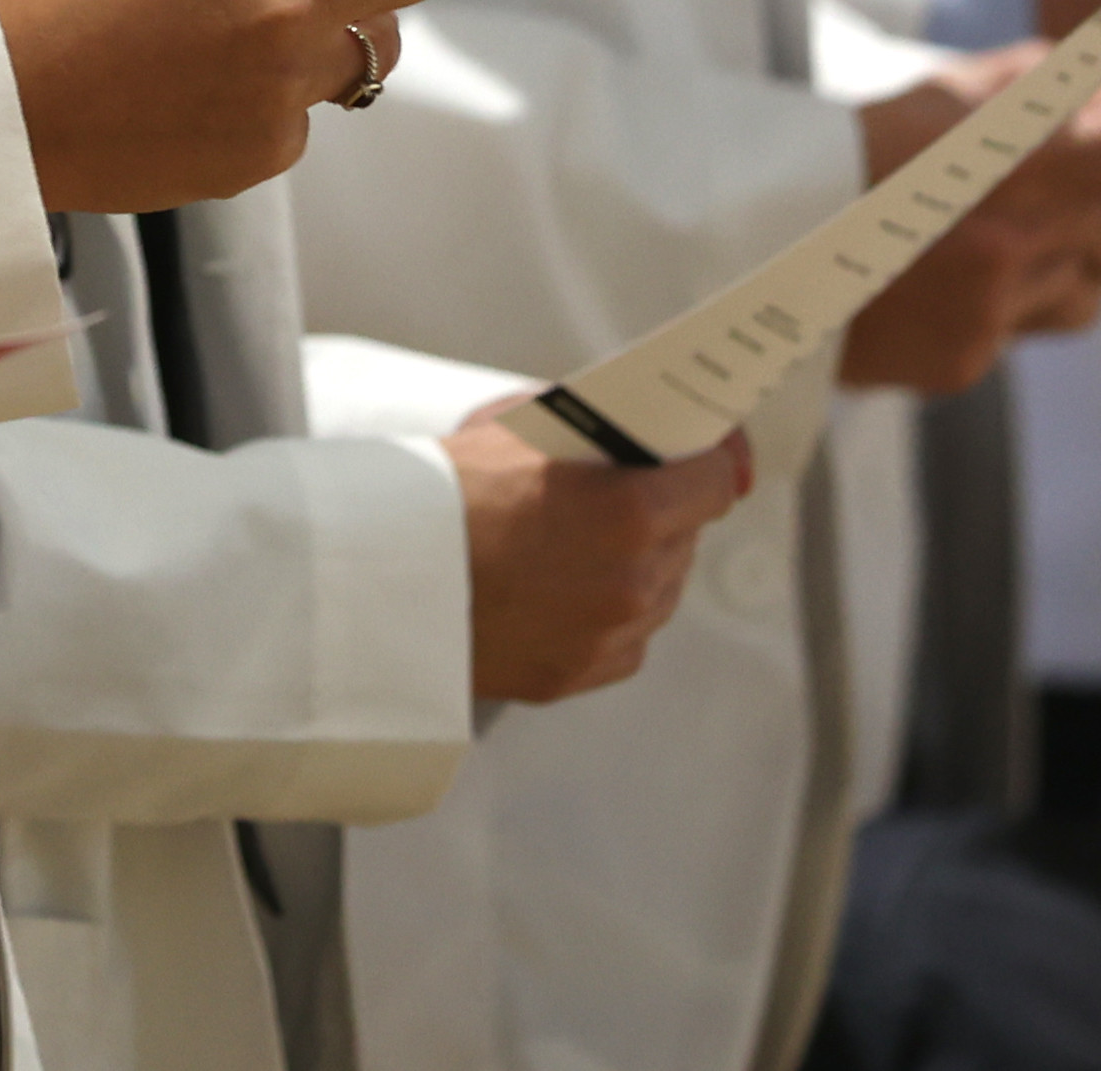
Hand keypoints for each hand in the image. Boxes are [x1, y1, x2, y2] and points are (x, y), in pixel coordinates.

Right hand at [0, 0, 527, 213]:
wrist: (14, 113)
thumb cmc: (69, 6)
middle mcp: (284, 9)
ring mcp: (283, 87)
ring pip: (360, 56)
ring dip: (338, 38)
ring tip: (251, 43)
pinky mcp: (268, 151)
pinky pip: (300, 116)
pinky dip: (269, 102)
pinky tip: (199, 100)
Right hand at [443, 406, 747, 701]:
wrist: (381, 575)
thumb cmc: (446, 491)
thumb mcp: (527, 426)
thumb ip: (600, 428)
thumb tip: (649, 433)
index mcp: (630, 512)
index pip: (718, 482)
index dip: (711, 460)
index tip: (705, 452)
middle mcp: (632, 581)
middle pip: (688, 536)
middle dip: (665, 510)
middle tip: (619, 489)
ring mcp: (607, 636)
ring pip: (661, 589)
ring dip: (640, 562)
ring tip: (582, 537)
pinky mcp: (578, 674)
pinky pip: (626, 637)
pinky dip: (609, 612)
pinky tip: (564, 585)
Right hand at [831, 57, 1100, 393]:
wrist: (763, 222)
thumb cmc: (872, 141)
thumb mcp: (976, 83)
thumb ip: (1086, 86)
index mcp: (1037, 140)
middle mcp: (1031, 224)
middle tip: (1048, 180)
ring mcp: (1002, 298)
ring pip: (1094, 285)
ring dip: (1064, 257)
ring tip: (983, 227)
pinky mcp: (969, 355)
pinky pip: (1034, 325)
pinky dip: (1012, 300)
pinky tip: (954, 274)